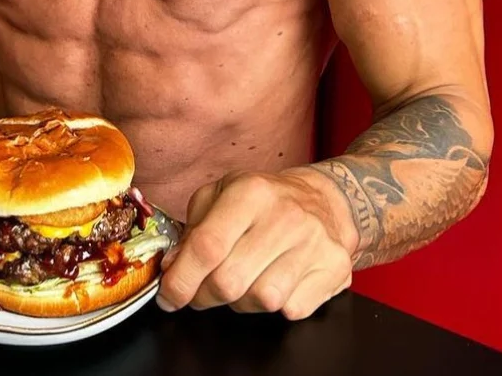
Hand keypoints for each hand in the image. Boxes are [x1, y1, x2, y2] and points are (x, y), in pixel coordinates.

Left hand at [157, 169, 355, 319]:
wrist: (324, 200)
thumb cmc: (265, 200)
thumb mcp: (223, 194)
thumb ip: (193, 227)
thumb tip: (173, 267)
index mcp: (251, 191)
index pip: (208, 246)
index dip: (181, 279)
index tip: (168, 295)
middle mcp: (285, 216)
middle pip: (230, 281)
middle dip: (205, 295)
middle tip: (200, 291)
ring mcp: (313, 243)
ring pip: (261, 301)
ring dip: (242, 301)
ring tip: (243, 280)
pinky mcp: (333, 269)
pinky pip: (292, 310)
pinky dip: (276, 306)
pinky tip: (274, 281)